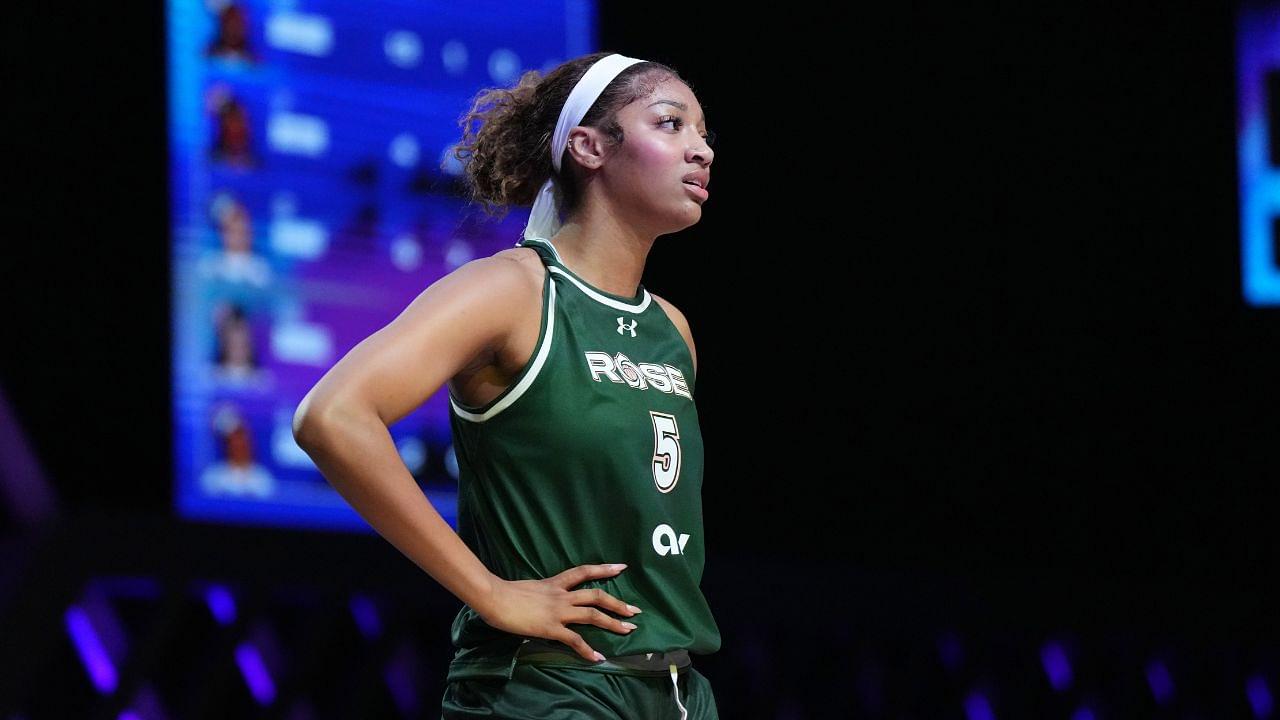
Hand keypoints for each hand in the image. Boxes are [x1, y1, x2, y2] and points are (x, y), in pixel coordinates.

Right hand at [477, 563, 642, 661]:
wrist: (495, 598)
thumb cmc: (507, 592)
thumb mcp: (531, 587)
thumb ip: (544, 593)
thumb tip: (547, 600)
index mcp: (556, 583)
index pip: (585, 571)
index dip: (604, 568)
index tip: (622, 567)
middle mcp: (562, 595)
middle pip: (597, 595)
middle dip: (618, 604)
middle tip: (635, 611)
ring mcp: (558, 611)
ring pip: (593, 615)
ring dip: (613, 623)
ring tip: (628, 630)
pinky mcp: (551, 628)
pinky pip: (575, 640)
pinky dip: (588, 650)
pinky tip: (598, 657)